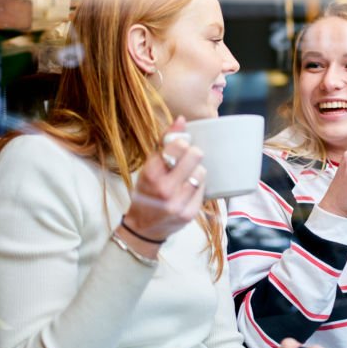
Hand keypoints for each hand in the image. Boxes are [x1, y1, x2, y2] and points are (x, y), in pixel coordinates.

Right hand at [121, 116, 206, 253]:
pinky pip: (203, 189)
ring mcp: (178, 203)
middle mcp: (164, 189)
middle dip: (192, 154)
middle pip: (195, 155)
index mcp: (150, 174)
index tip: (180, 146)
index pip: (177, 145)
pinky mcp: (189, 213)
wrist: (143, 228)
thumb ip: (164, 143)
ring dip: (196, 171)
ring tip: (185, 177)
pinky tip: (187, 190)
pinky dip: (197, 186)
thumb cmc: (146, 192)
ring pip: (201, 171)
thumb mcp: (148, 167)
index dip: (182, 142)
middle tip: (186, 160)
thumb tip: (181, 119)